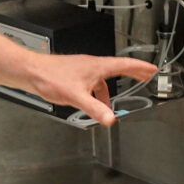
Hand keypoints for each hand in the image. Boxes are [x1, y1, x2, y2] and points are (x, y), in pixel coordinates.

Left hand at [23, 53, 156, 125]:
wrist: (31, 72)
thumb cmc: (50, 77)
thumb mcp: (76, 96)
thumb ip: (94, 108)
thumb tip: (110, 119)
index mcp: (97, 67)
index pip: (125, 64)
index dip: (140, 67)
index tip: (152, 68)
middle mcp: (91, 65)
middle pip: (117, 68)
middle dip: (132, 73)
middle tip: (145, 76)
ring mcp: (82, 70)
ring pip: (103, 78)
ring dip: (110, 89)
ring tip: (111, 104)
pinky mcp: (74, 75)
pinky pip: (92, 83)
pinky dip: (96, 92)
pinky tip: (90, 103)